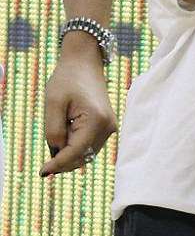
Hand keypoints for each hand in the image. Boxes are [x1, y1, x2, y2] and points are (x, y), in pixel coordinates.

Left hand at [40, 37, 116, 176]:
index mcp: (96, 120)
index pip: (76, 151)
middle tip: (45, 163)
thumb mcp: (53, 103)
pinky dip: (76, 147)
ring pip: (87, 153)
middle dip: (64, 161)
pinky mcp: (107, 127)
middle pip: (83, 156)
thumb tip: (57, 152)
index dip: (58, 163)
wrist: (84, 63)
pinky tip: (65, 137)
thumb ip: (54, 130)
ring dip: (70, 153)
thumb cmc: (67, 79)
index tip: (42, 172)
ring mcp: (110, 128)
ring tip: (57, 138)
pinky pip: (90, 145)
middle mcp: (108, 127)